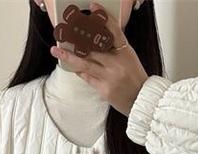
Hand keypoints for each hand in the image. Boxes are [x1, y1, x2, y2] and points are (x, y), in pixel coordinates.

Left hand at [50, 1, 148, 116]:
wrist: (141, 100)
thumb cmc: (134, 78)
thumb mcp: (129, 58)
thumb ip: (115, 48)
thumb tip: (96, 39)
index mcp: (125, 52)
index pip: (114, 30)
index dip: (104, 18)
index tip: (92, 6)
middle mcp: (117, 62)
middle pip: (94, 47)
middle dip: (77, 38)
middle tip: (63, 32)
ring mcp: (110, 76)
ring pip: (86, 63)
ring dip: (69, 57)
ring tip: (56, 51)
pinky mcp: (104, 89)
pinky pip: (87, 77)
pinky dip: (78, 70)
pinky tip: (70, 65)